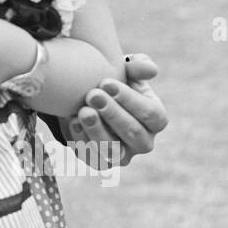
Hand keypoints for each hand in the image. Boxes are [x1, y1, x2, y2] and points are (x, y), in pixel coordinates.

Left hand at [65, 52, 166, 166]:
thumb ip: (138, 66)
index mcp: (156, 119)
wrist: (85, 98)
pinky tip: (72, 121)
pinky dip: (81, 140)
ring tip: (83, 110)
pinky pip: (93, 157)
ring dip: (97, 129)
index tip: (106, 83)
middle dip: (112, 113)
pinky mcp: (100, 162)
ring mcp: (122, 155)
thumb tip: (151, 69)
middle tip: (92, 94)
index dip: (130, 99)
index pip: (151, 114)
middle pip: (133, 132)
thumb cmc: (112, 83)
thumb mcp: (125, 70)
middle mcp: (144, 142)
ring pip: (113, 149)